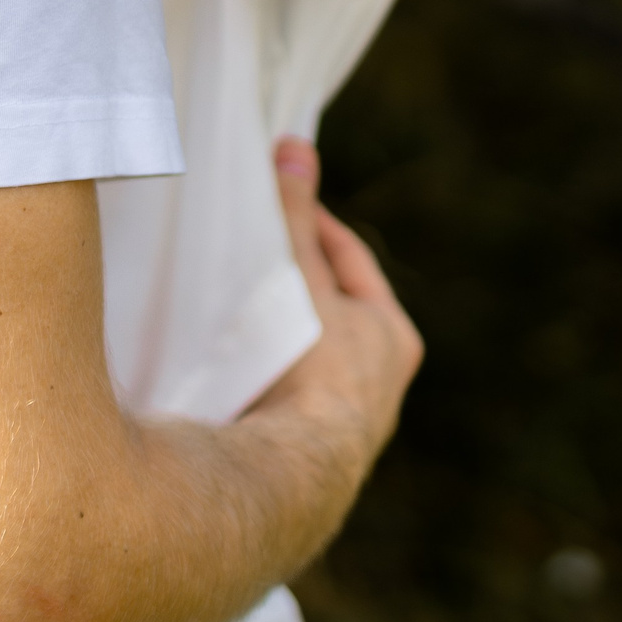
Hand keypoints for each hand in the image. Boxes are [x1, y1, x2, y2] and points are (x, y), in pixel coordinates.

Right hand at [251, 138, 425, 472]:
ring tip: (232, 307)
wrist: (296, 471)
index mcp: (393, 335)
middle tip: (250, 251)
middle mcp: (381, 379)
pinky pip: (286, 391)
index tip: (276, 203)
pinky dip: (263, 370)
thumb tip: (295, 149)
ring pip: (310, 353)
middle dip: (295, 279)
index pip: (349, 259)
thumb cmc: (312, 371)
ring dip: (277, 329)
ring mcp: (348, 418)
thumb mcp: (304, 282)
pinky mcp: (311, 448)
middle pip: (333, 307)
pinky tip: (228, 366)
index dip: (311, 225)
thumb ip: (294, 220)